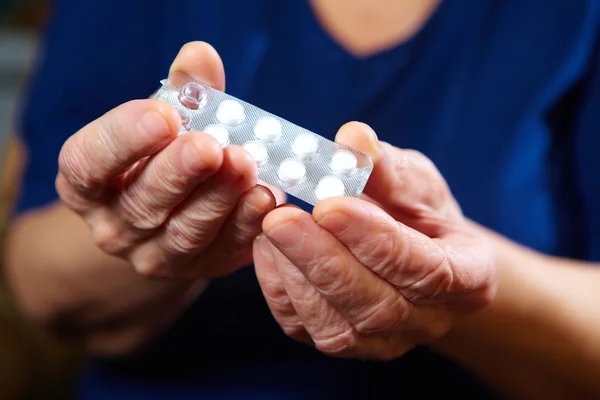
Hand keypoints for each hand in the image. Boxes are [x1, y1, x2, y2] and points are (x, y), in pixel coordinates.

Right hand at [57, 42, 277, 278]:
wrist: (172, 213)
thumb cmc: (161, 154)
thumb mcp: (164, 119)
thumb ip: (183, 90)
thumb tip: (200, 56)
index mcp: (88, 182)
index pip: (88, 164)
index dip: (124, 139)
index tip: (163, 114)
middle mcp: (114, 225)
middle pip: (142, 201)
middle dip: (178, 172)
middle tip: (209, 146)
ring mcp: (156, 254)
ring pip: (185, 231)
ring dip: (218, 198)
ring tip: (244, 165)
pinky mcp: (201, 267)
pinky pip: (224, 249)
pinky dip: (246, 223)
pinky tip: (267, 197)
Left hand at [253, 122, 496, 359]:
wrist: (412, 254)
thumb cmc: (419, 214)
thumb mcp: (416, 182)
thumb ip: (387, 166)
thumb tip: (352, 139)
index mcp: (466, 278)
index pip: (426, 269)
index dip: (375, 240)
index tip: (330, 204)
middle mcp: (428, 320)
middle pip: (377, 306)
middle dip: (324, 260)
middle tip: (281, 218)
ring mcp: (383, 341)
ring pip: (337, 328)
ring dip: (296, 275)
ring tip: (273, 225)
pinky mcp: (341, 342)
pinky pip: (304, 328)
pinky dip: (278, 288)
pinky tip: (268, 248)